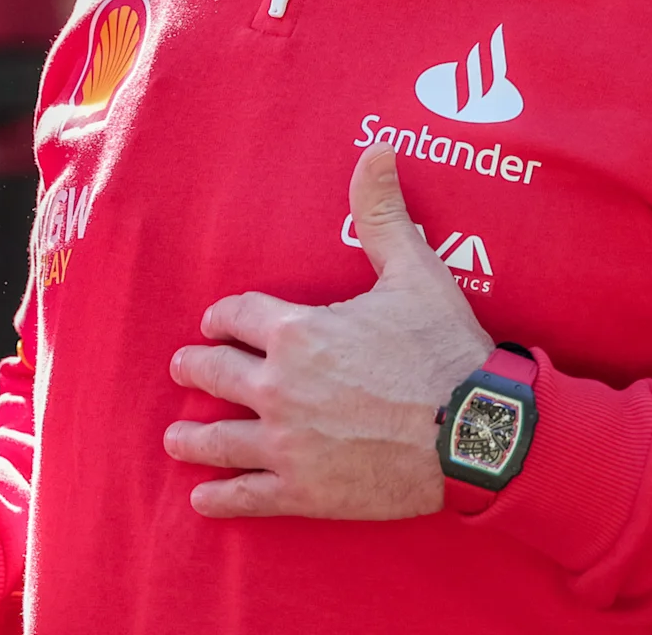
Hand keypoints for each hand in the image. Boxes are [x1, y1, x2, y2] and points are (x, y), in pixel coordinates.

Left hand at [164, 142, 493, 518]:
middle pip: (213, 374)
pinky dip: (219, 497)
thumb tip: (377, 151)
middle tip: (186, 370)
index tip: (218, 325)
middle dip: (196, 369)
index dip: (223, 319)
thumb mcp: (415, 273)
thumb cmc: (446, 351)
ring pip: (216, 439)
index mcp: (297, 332)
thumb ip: (383, 214)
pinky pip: (245, 495)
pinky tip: (202, 499)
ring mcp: (286, 443)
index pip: (236, 317)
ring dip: (191, 438)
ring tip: (176, 439)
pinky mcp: (304, 490)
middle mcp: (279, 386)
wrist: (476, 433)